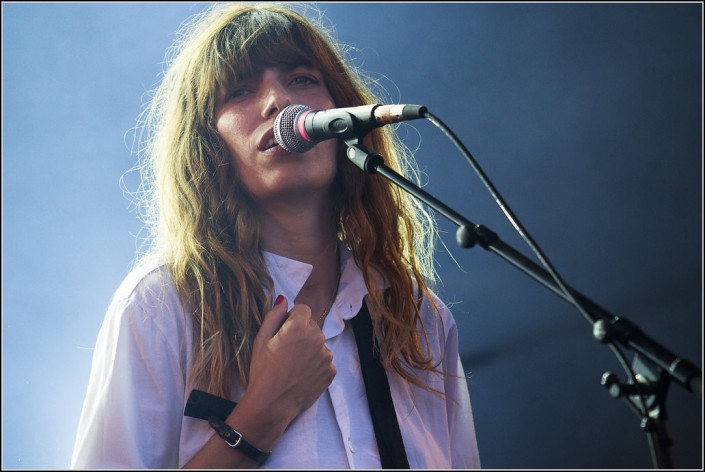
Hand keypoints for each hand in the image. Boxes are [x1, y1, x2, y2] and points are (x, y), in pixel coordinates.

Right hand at [243, 295, 336, 424]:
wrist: (272, 405)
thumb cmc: (262, 371)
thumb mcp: (261, 340)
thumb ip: (273, 315)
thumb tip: (283, 299)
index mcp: (299, 327)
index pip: (302, 309)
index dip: (292, 319)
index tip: (283, 333)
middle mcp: (318, 338)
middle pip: (312, 326)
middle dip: (302, 333)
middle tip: (286, 351)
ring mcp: (327, 356)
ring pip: (319, 343)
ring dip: (310, 349)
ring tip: (294, 365)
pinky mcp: (331, 371)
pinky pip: (324, 360)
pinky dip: (316, 364)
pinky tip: (302, 374)